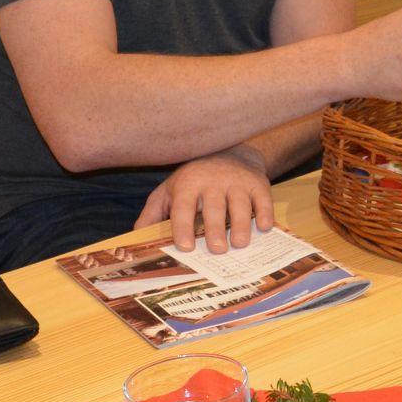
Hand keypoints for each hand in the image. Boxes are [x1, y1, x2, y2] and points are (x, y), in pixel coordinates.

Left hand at [137, 145, 273, 252]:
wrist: (229, 151)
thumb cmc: (193, 180)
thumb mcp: (169, 191)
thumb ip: (152, 214)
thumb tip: (137, 239)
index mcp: (187, 184)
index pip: (184, 207)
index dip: (183, 227)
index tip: (185, 247)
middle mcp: (213, 181)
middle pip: (215, 209)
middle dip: (216, 229)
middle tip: (217, 250)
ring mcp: (237, 181)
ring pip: (241, 205)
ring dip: (241, 225)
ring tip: (240, 244)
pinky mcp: (258, 183)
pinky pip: (264, 200)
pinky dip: (265, 214)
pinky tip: (263, 227)